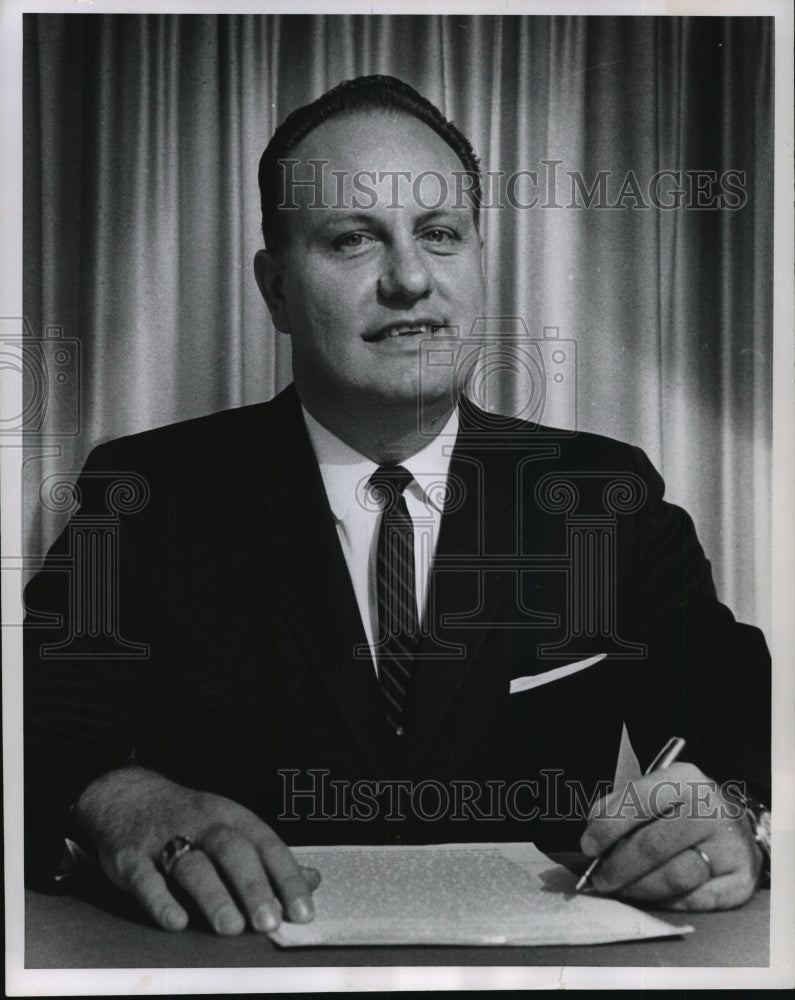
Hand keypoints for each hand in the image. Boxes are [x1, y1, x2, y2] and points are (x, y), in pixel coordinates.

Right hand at [73, 766, 320, 934]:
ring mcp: (164, 839)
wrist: (126, 795)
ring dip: (213, 896)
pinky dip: (160, 900)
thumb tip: (313, 880)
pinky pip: (145, 878)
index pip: (266, 845)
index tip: (303, 911)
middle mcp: (201, 824)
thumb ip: (269, 858)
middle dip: (252, 887)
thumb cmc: (188, 819)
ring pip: (192, 865)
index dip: (286, 877)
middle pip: (232, 851)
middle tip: (268, 922)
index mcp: (230, 817)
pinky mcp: (130, 857)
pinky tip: (176, 922)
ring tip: (230, 927)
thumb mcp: (230, 826)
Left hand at [579, 762, 762, 909]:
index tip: (588, 846)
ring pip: (674, 877)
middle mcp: (710, 810)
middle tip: (599, 878)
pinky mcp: (739, 881)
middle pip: (654, 845)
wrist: (736, 826)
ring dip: (639, 888)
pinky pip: (694, 900)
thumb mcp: (657, 791)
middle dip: (618, 866)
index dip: (608, 826)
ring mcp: (729, 846)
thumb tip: (592, 835)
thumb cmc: (685, 809)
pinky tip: (650, 896)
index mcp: (685, 779)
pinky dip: (666, 902)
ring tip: (621, 888)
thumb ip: (622, 806)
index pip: (639, 800)